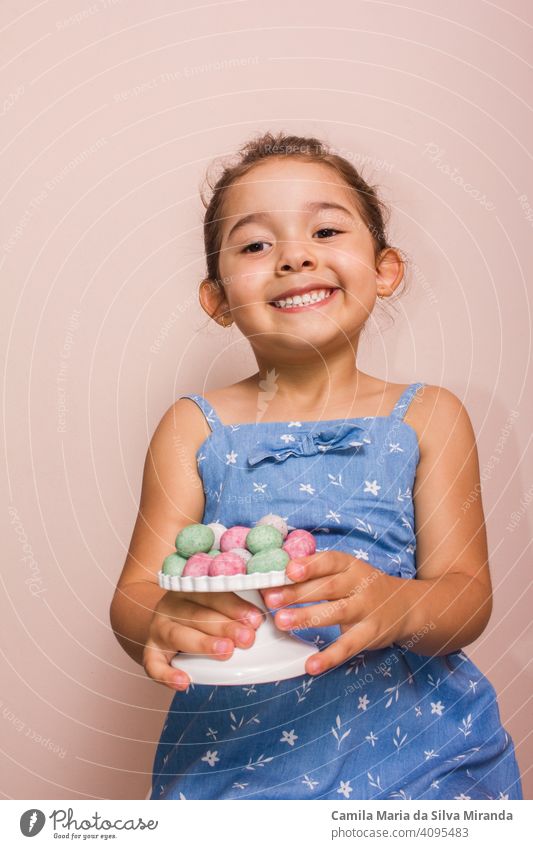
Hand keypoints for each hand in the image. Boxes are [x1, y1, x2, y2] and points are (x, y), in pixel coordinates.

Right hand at [143, 591, 263, 690]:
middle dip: (225, 626)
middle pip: (199, 614)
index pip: (214, 593)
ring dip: (203, 644)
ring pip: (179, 635)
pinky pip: (153, 665)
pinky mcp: (150, 651)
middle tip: (247, 639)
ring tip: (225, 652)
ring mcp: (159, 628)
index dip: (235, 606)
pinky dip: (166, 675)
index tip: (256, 619)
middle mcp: (173, 605)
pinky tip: (184, 683)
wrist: (162, 620)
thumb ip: (238, 602)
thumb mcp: (214, 600)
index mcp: (191, 587)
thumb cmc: (200, 611)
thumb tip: (272, 609)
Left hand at [261, 552, 408, 675]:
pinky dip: (330, 657)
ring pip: (336, 613)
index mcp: (350, 565)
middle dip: (297, 592)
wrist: (404, 607)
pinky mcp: (370, 634)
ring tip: (282, 622)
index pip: (329, 561)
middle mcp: (359, 585)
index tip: (289, 569)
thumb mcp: (345, 571)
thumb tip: (277, 572)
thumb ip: (316, 571)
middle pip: (327, 587)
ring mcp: (366, 609)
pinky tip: (311, 665)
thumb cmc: (361, 586)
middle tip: (271, 598)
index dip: (310, 565)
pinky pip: (348, 646)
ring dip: (307, 617)